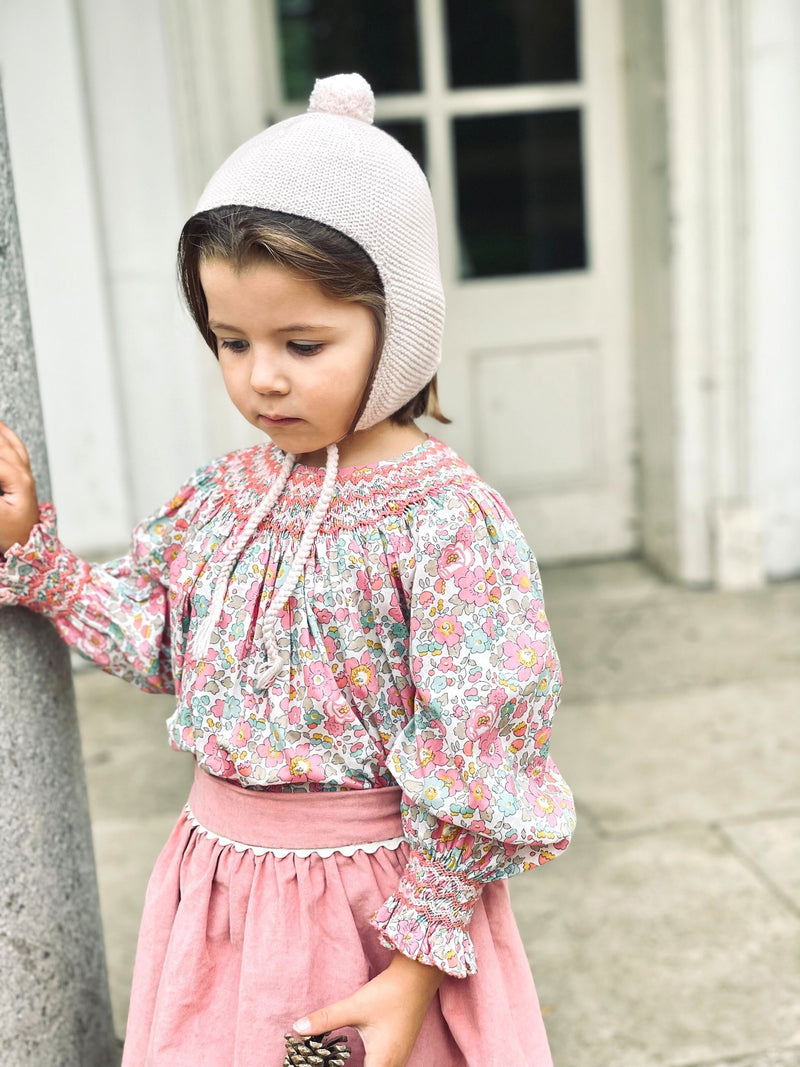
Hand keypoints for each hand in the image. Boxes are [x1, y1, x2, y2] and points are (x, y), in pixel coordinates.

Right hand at [0, 421, 39, 555]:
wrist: (27, 545)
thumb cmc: (10, 533)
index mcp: (19, 479)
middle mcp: (23, 472)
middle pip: (1, 445)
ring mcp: (24, 472)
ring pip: (8, 442)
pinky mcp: (22, 475)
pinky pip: (13, 446)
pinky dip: (3, 434)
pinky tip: (0, 427)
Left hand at [292, 951, 443, 1066]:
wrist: (417, 978)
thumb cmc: (388, 993)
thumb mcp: (355, 1006)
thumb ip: (326, 1019)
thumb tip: (297, 1028)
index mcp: (383, 1063)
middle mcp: (394, 1066)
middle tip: (326, 1062)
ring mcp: (399, 1060)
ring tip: (335, 1061)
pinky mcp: (399, 1052)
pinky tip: (356, 1062)